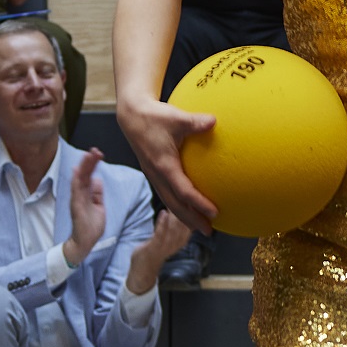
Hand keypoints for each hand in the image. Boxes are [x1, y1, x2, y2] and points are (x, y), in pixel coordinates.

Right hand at [65, 147, 109, 261]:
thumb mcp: (99, 207)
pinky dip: (76, 181)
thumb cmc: (90, 226)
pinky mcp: (76, 207)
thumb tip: (98, 180)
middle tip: (94, 150)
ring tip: (88, 155)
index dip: (93, 164)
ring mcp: (77, 200)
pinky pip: (75, 192)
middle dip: (89, 162)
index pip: (89, 175)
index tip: (98, 153)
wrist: (84, 243)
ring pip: (79, 180)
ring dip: (83, 167)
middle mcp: (80, 195)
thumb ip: (98, 194)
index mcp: (87, 194)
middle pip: (84, 175)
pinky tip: (77, 171)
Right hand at [118, 80, 217, 232]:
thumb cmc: (154, 116)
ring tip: (200, 226)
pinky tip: (188, 207)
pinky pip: (166, 193)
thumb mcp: (176, 117)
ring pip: (169, 201)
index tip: (214, 212)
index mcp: (163, 165)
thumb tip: (214, 121)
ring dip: (184, 215)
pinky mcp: (154, 172)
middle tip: (209, 231)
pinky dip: (178, 204)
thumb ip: (195, 121)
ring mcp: (153, 175)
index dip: (199, 203)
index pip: (183, 190)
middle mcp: (157, 174)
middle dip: (191, 219)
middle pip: (175, 204)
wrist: (132, 115)